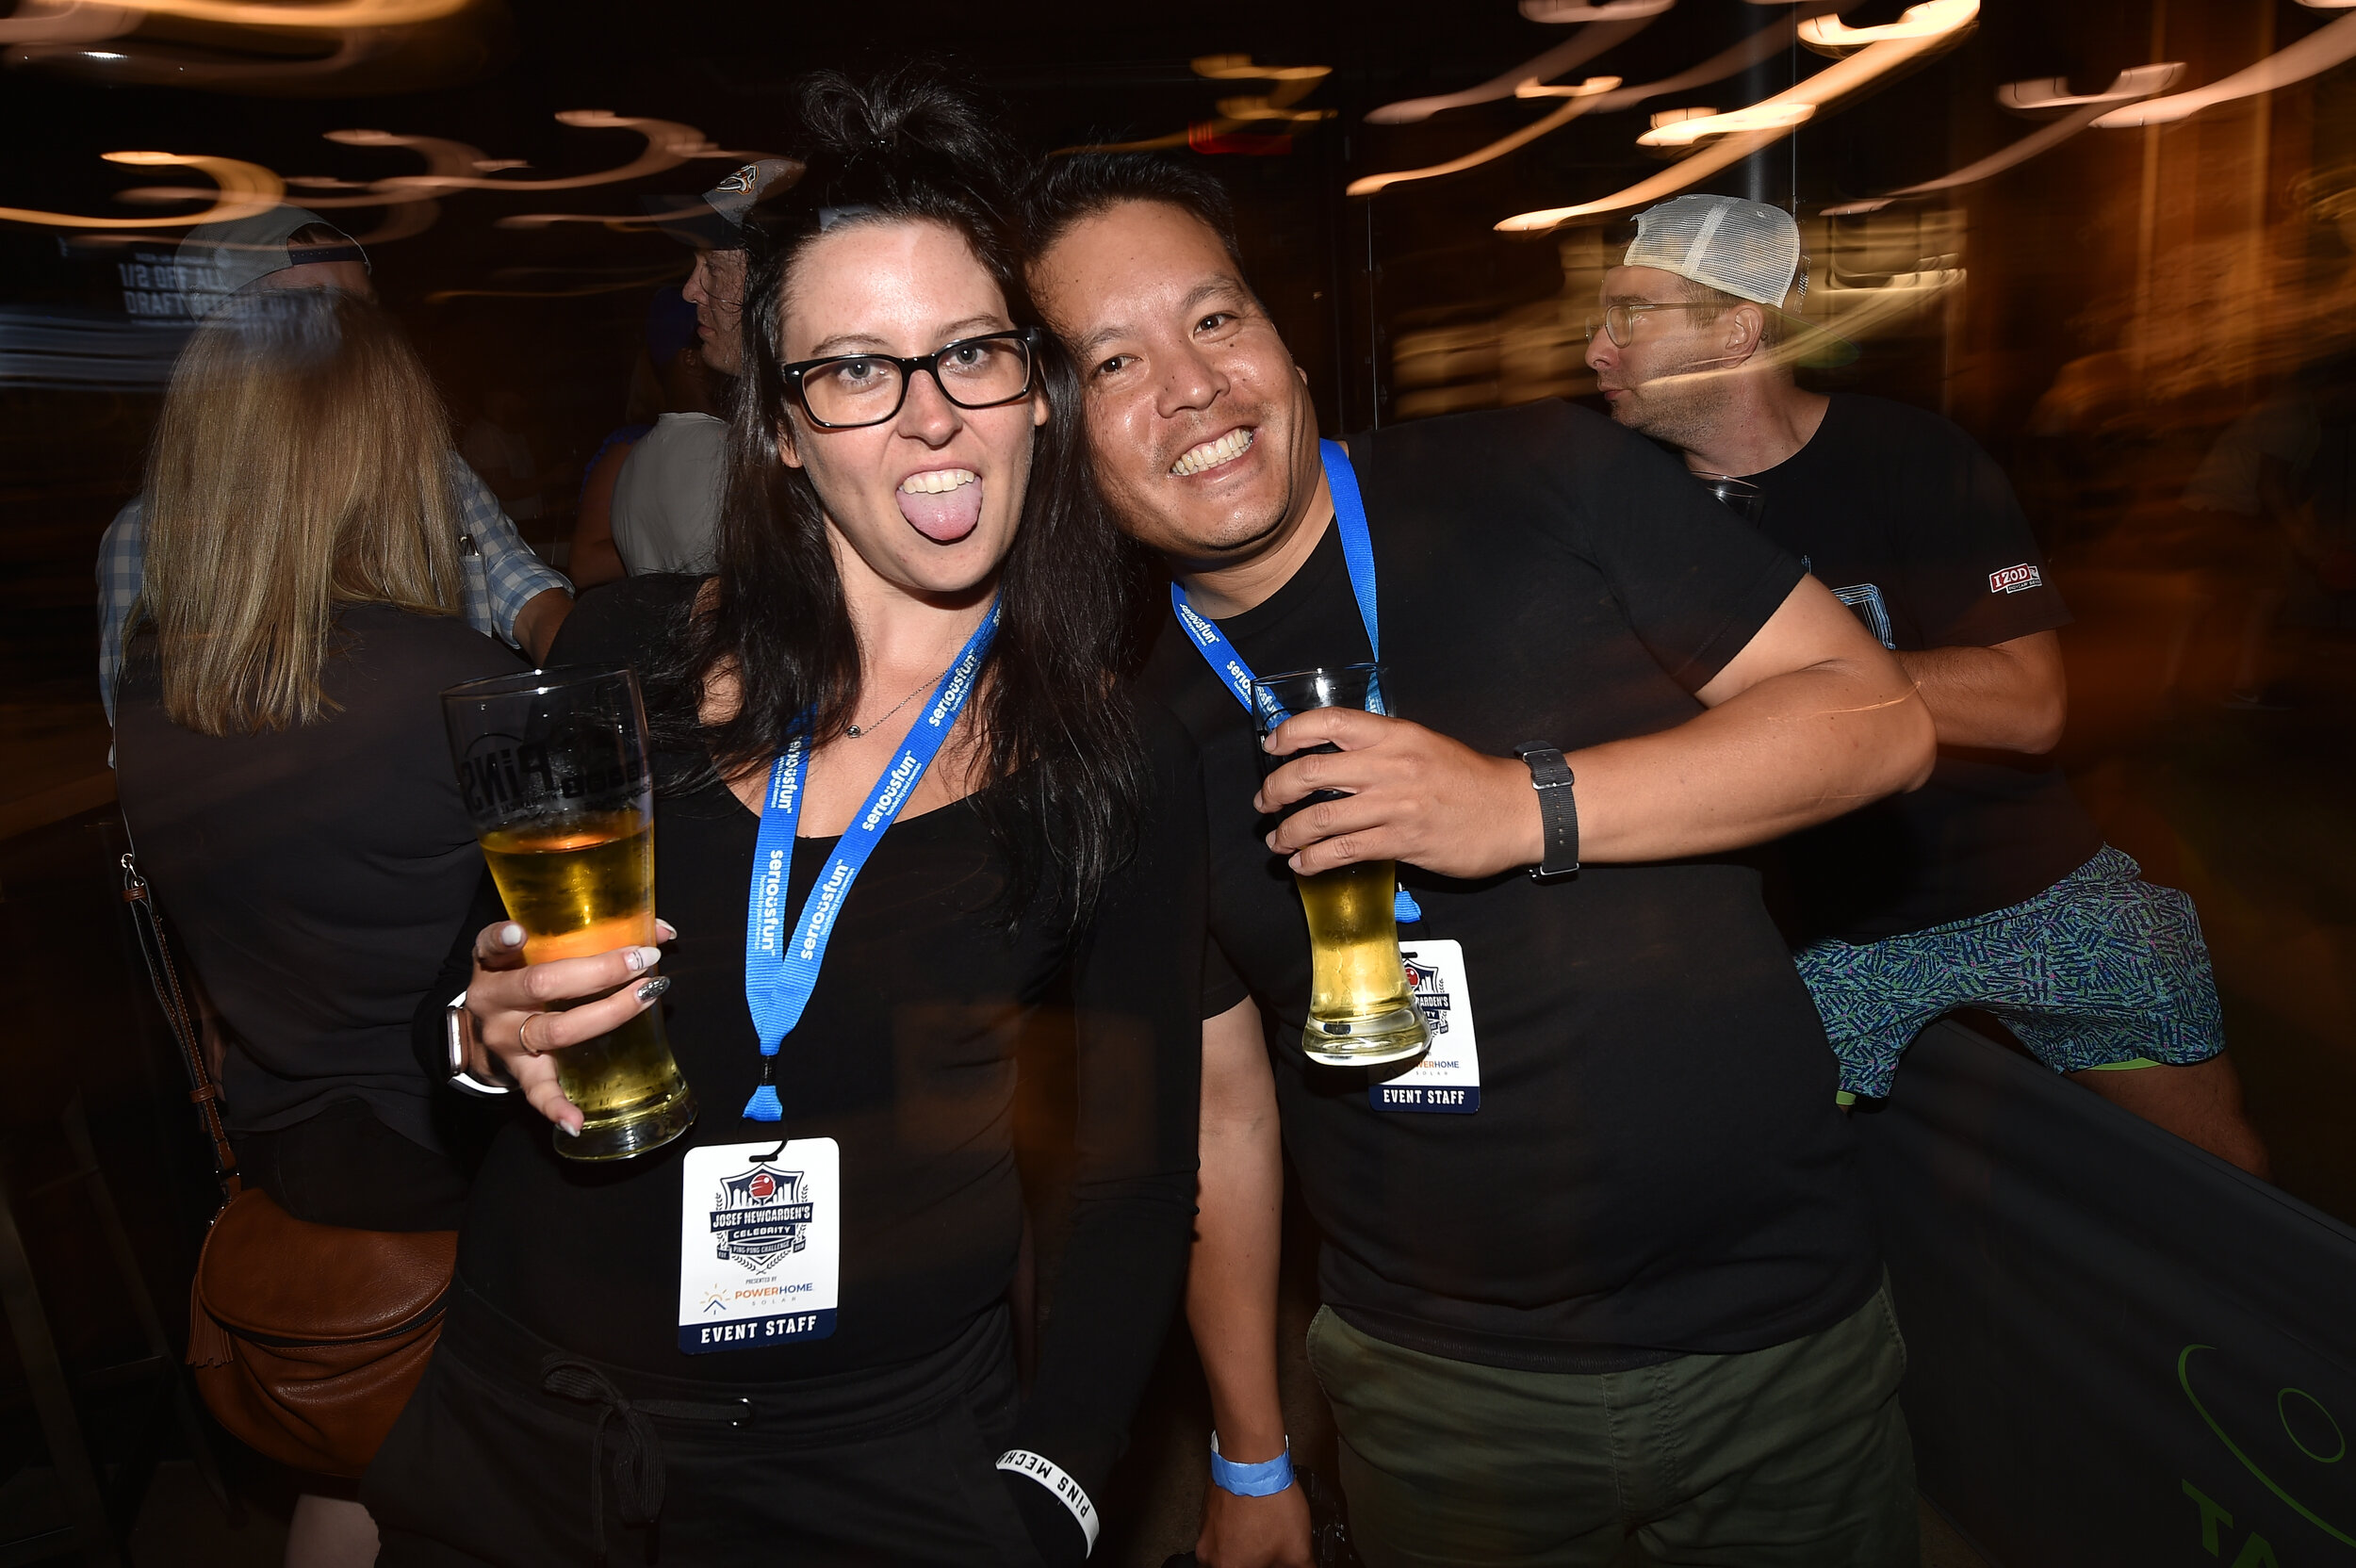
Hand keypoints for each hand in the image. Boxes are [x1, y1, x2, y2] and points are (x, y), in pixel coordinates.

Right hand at [462, 918, 674, 1134]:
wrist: (485, 1032)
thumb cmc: (526, 980)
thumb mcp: (538, 955)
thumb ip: (592, 935)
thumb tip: (662, 930)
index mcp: (494, 965)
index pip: (490, 947)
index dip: (506, 938)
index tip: (522, 931)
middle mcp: (494, 1001)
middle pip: (541, 984)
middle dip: (599, 971)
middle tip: (642, 961)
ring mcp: (505, 1040)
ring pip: (554, 1030)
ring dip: (607, 1013)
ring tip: (645, 998)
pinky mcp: (520, 1073)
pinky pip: (538, 1092)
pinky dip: (557, 1107)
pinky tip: (576, 1119)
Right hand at [1197, 1480, 1313, 1567]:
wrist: (1252, 1459)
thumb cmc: (1268, 1500)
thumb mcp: (1299, 1549)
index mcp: (1228, 1567)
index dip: (1267, 1566)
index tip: (1274, 1561)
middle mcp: (1209, 1553)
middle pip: (1234, 1564)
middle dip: (1254, 1559)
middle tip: (1270, 1551)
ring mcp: (1204, 1530)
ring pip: (1227, 1548)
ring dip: (1245, 1545)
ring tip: (1266, 1533)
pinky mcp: (1207, 1510)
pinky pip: (1222, 1528)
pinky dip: (1238, 1527)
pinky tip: (1256, 1517)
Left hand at [1252, 708, 1539, 879]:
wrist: (1516, 810)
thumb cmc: (1471, 780)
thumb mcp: (1425, 745)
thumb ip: (1382, 747)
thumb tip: (1336, 757)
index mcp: (1394, 734)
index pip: (1328, 722)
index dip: (1290, 732)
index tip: (1272, 745)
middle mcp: (1390, 765)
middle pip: (1311, 771)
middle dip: (1277, 789)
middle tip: (1266, 802)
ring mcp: (1395, 804)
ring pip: (1322, 817)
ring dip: (1289, 832)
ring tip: (1278, 841)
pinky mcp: (1403, 841)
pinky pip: (1344, 850)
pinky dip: (1314, 859)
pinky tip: (1303, 864)